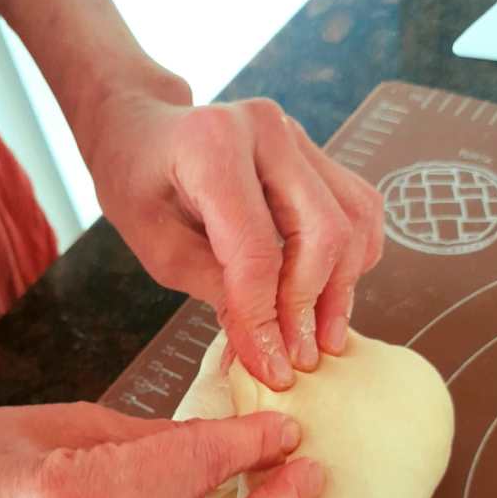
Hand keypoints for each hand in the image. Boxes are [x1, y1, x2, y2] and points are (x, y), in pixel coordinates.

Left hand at [86, 88, 382, 389]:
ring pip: (352, 220)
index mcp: (210, 148)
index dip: (266, 317)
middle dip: (312, 305)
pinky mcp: (316, 152)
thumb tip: (267, 349)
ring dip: (343, 287)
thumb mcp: (157, 249)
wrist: (144, 131)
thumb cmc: (138, 185)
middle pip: (322, 231)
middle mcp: (264, 129)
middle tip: (300, 357)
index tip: (271, 368)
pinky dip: (353, 257)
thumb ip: (216, 292)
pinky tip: (331, 293)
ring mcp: (297, 135)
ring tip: (322, 336)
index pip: (256, 250)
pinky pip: (358, 208)